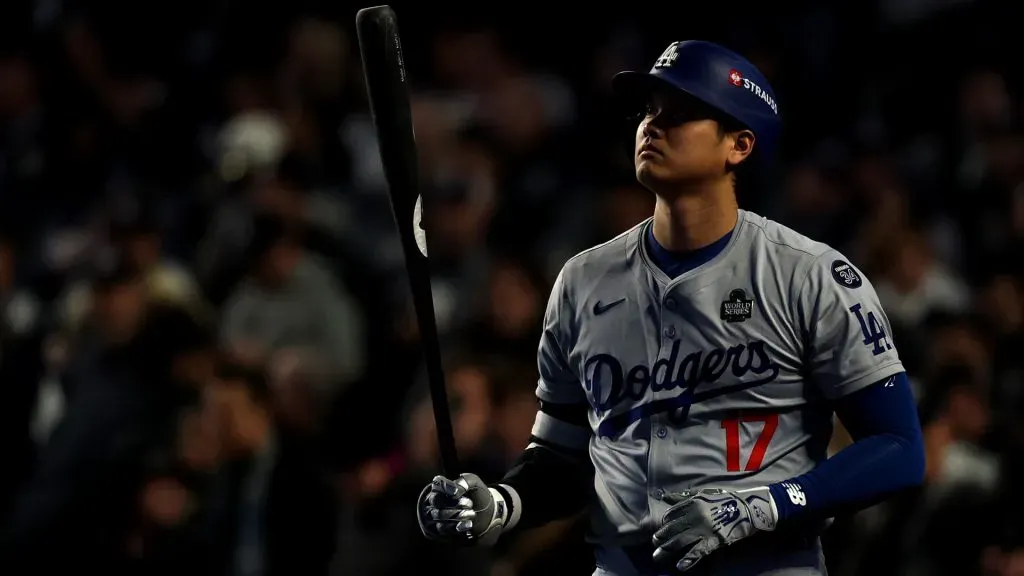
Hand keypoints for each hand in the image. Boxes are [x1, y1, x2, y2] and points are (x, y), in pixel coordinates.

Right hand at [417, 473, 508, 545]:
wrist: (485, 516)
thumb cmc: (477, 495)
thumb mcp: (474, 483)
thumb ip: (464, 481)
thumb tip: (453, 493)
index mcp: (440, 486)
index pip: (437, 485)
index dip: (445, 488)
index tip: (456, 493)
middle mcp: (434, 500)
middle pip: (437, 501)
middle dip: (455, 503)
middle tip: (470, 503)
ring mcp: (434, 516)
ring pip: (439, 516)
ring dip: (458, 515)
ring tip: (473, 513)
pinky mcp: (439, 530)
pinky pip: (443, 529)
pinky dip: (457, 526)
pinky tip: (469, 524)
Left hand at [652, 487, 776, 571]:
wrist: (747, 508)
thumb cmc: (724, 500)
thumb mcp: (702, 494)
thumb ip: (683, 497)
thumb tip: (664, 497)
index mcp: (691, 503)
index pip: (671, 514)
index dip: (665, 523)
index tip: (662, 529)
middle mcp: (694, 515)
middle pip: (673, 528)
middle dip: (661, 537)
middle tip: (654, 543)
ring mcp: (703, 528)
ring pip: (680, 540)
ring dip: (667, 549)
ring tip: (657, 556)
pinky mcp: (714, 540)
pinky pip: (698, 551)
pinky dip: (688, 560)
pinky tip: (680, 566)